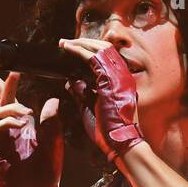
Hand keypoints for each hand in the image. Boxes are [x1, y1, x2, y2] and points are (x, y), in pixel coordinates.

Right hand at [0, 70, 63, 186]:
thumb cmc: (46, 172)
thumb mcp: (54, 143)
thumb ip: (52, 122)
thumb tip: (51, 100)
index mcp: (29, 127)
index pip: (20, 102)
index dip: (16, 87)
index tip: (17, 71)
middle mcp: (14, 130)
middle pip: (5, 102)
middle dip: (5, 87)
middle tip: (11, 74)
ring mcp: (4, 137)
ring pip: (0, 112)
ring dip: (12, 107)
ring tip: (26, 113)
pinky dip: (7, 120)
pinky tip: (20, 123)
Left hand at [57, 38, 144, 162]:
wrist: (120, 143)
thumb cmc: (108, 131)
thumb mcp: (90, 108)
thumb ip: (81, 93)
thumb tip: (70, 81)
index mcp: (120, 82)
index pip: (105, 58)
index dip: (88, 50)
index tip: (71, 49)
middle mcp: (122, 75)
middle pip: (103, 48)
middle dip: (83, 43)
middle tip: (65, 43)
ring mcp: (119, 76)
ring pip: (99, 48)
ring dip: (80, 44)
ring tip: (65, 44)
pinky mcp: (111, 80)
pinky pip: (93, 58)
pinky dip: (80, 51)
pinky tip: (68, 49)